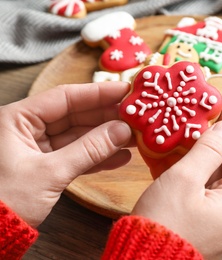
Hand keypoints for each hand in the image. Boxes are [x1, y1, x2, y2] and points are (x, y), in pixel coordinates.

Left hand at [0, 82, 132, 226]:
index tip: (125, 91)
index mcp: (17, 119)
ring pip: (78, 136)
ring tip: (134, 138)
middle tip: (135, 116)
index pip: (65, 97)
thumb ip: (89, 150)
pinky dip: (97, 157)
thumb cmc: (5, 201)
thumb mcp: (50, 172)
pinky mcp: (46, 165)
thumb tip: (122, 131)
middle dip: (107, 118)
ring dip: (106, 139)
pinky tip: (120, 157)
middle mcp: (27, 129)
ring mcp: (37, 148)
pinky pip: (75, 155)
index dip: (98, 93)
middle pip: (75, 115)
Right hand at [132, 102, 221, 258]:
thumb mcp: (184, 179)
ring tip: (176, 132)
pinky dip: (183, 174)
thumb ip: (208, 150)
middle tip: (194, 117)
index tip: (220, 106)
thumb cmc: (162, 226)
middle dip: (207, 139)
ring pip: (207, 177)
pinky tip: (166, 156)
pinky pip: (195, 191)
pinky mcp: (198, 223)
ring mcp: (215, 220)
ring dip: (191, 155)